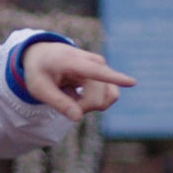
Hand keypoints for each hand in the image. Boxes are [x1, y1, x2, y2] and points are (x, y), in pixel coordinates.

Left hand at [22, 42, 137, 121]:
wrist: (42, 55)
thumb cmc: (39, 71)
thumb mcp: (39, 89)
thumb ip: (58, 103)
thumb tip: (78, 118)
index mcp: (71, 61)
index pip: (95, 71)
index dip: (114, 78)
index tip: (133, 82)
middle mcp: (91, 61)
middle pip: (97, 98)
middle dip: (82, 108)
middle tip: (64, 103)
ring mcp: (100, 66)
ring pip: (107, 97)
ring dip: (91, 105)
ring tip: (72, 97)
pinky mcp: (104, 73)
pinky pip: (109, 94)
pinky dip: (95, 101)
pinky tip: (79, 95)